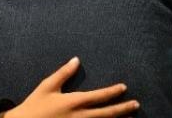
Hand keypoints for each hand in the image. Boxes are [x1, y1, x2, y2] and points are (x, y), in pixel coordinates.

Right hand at [0, 57, 138, 117]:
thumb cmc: (35, 105)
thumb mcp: (47, 86)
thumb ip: (64, 73)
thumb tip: (77, 59)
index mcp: (73, 102)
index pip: (98, 97)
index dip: (113, 92)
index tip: (124, 88)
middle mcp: (79, 117)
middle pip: (106, 113)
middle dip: (123, 108)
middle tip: (136, 104)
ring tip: (130, 117)